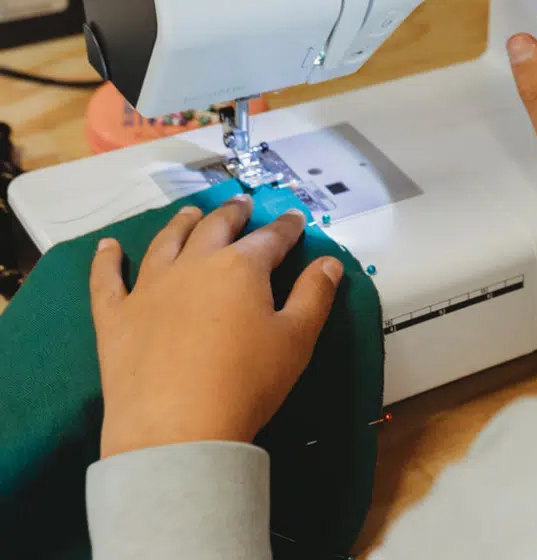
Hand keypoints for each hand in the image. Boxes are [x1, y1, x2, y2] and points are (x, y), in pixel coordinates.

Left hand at [90, 197, 342, 458]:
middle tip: (242, 204)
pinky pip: (107, 280)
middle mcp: (195, 264)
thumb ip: (315, 295)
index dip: (286, 227)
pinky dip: (107, 261)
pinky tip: (108, 247)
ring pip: (167, 242)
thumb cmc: (246, 383)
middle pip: (216, 228)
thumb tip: (330, 261)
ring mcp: (150, 287)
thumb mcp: (296, 340)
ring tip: (190, 213)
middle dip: (234, 213)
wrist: (176, 431)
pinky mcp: (116, 317)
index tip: (294, 218)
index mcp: (242, 267)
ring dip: (181, 223)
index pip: (271, 238)